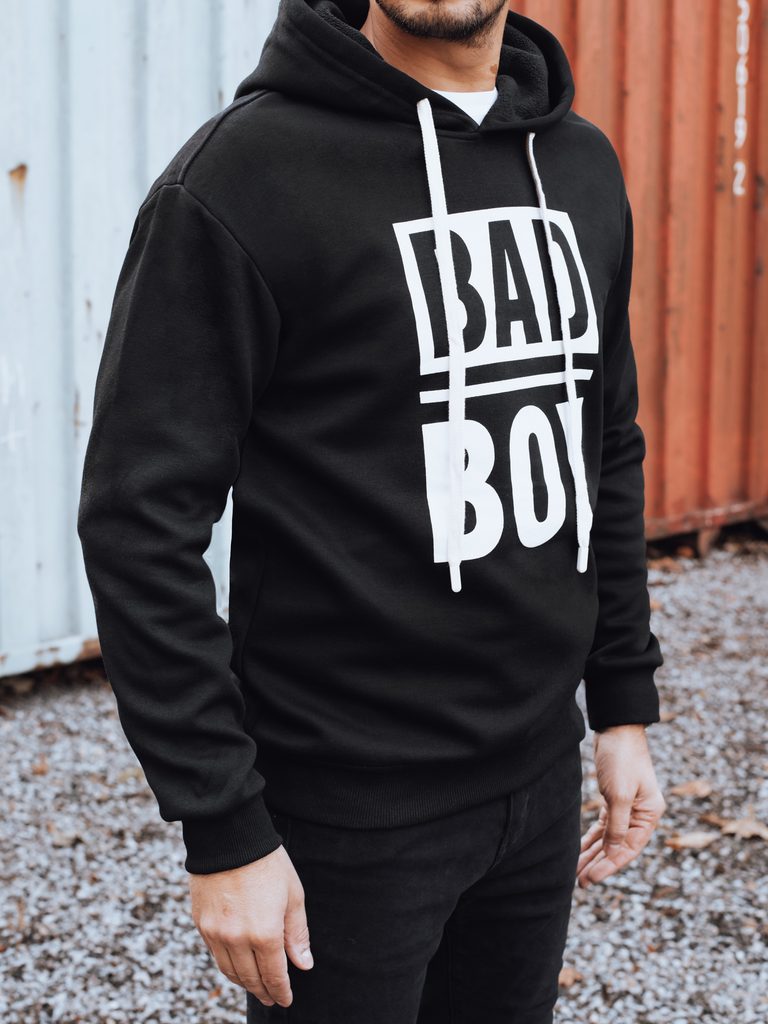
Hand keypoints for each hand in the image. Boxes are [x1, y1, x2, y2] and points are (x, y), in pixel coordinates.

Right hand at [188, 844, 312, 1007]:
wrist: (229, 837)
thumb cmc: (267, 862)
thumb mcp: (293, 895)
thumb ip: (297, 933)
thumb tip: (303, 964)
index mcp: (265, 933)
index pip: (274, 975)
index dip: (281, 991)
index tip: (286, 1000)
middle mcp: (237, 939)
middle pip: (250, 978)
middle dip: (263, 991)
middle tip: (271, 998)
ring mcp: (216, 932)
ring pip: (229, 970)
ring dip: (244, 982)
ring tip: (255, 986)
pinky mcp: (201, 923)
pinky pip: (214, 954)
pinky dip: (227, 965)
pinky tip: (236, 964)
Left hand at [577, 723, 665, 888]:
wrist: (616, 728)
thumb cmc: (622, 758)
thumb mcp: (619, 794)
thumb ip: (617, 825)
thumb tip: (612, 851)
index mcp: (649, 814)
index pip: (629, 848)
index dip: (610, 866)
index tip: (591, 879)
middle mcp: (641, 814)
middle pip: (619, 846)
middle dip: (599, 864)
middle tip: (581, 882)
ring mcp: (628, 807)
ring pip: (610, 838)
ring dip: (594, 854)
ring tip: (578, 872)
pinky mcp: (615, 799)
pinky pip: (604, 826)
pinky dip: (593, 838)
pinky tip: (581, 850)